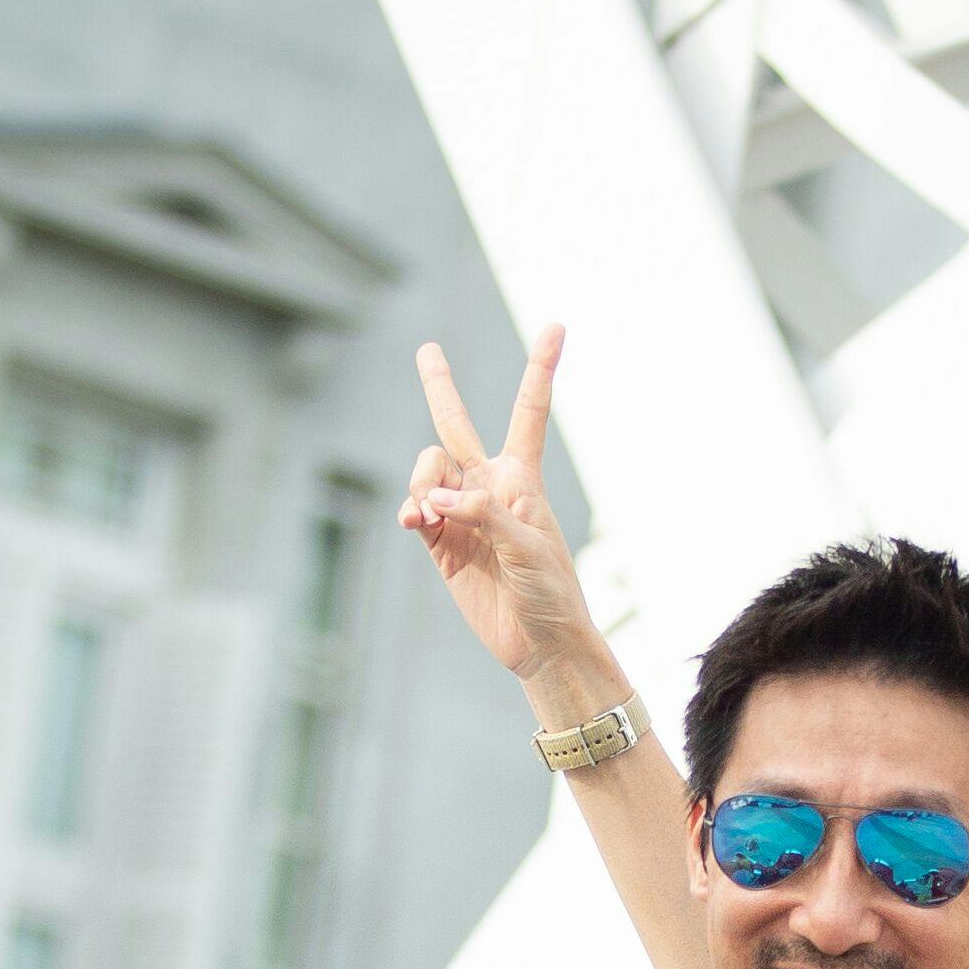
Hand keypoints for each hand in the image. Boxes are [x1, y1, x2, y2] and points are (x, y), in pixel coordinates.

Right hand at [402, 328, 604, 690]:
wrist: (539, 643)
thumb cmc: (550, 591)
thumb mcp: (527, 547)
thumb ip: (482, 516)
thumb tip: (434, 502)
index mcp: (522, 477)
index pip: (528, 411)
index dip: (540, 368)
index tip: (556, 325)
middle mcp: (488, 486)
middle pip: (456, 424)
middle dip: (438, 385)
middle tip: (426, 348)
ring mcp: (459, 513)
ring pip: (426, 470)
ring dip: (421, 484)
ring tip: (427, 518)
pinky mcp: (440, 543)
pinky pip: (415, 509)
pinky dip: (412, 510)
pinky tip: (417, 524)